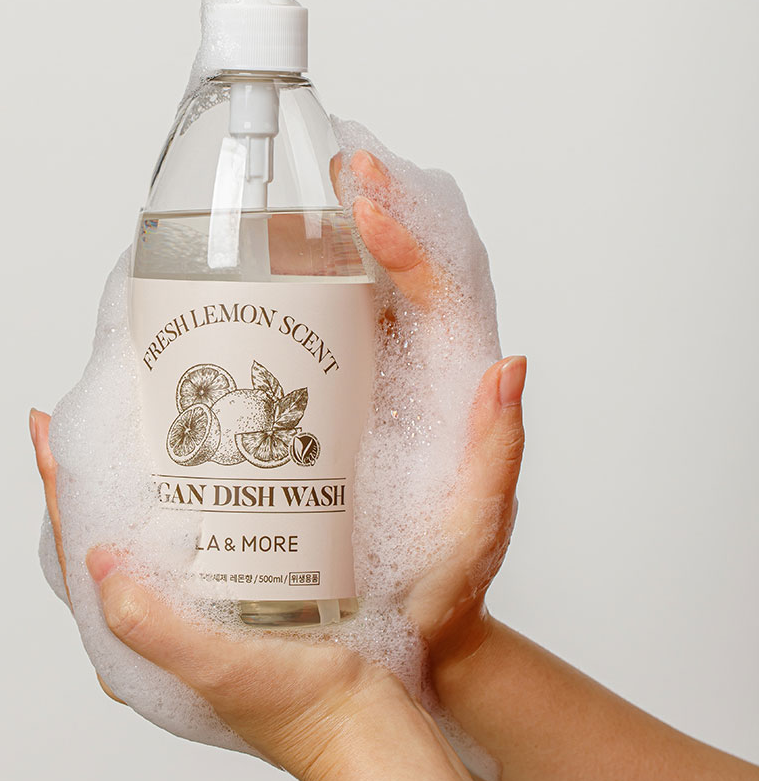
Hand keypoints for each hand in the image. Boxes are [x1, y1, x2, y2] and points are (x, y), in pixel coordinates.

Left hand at [31, 411, 472, 780]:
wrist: (368, 726)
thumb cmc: (301, 711)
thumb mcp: (218, 668)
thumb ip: (152, 626)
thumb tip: (97, 560)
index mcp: (141, 649)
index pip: (80, 558)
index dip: (59, 493)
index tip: (46, 434)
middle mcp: (163, 627)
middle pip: (106, 539)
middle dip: (88, 480)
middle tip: (81, 423)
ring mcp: (202, 609)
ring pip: (151, 536)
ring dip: (135, 484)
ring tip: (130, 433)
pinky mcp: (242, 597)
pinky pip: (202, 539)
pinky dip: (190, 499)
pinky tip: (202, 470)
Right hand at [337, 150, 525, 670]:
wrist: (403, 616)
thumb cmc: (445, 576)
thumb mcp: (480, 523)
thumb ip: (500, 451)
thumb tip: (510, 365)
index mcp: (455, 385)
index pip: (437, 288)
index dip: (405, 238)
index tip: (365, 203)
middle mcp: (416, 370)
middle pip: (399, 271)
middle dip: (373, 208)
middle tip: (339, 164)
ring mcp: (376, 380)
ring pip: (360, 290)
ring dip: (333, 237)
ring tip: (301, 196)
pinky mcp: (338, 401)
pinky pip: (327, 331)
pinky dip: (304, 290)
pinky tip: (269, 273)